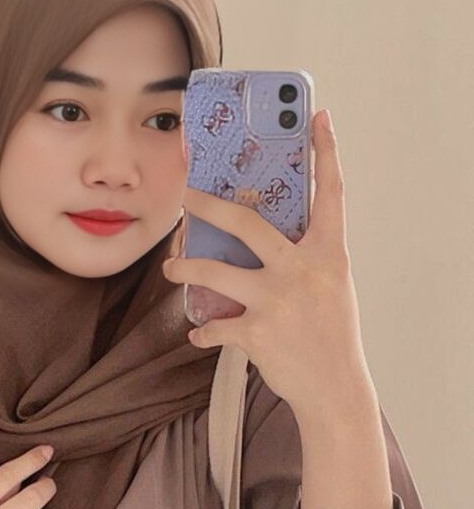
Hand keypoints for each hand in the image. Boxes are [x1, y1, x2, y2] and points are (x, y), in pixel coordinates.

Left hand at [163, 108, 372, 417]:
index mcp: (329, 254)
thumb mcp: (330, 286)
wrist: (335, 390)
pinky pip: (215, 326)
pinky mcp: (257, 332)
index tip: (318, 118)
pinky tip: (198, 334)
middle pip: (247, 222)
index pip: (331, 194)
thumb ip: (304, 257)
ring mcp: (278, 300)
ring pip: (214, 271)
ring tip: (173, 267)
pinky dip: (203, 331)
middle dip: (208, 206)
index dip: (326, 153)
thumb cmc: (331, 335)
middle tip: (186, 196)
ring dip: (185, 268)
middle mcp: (303, 270)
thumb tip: (260, 234)